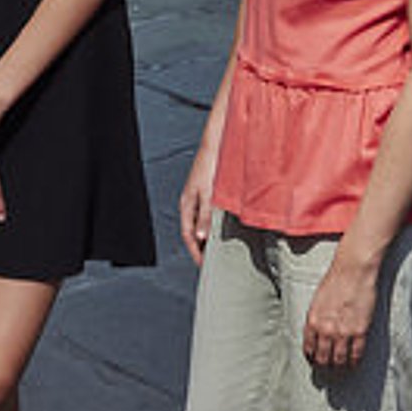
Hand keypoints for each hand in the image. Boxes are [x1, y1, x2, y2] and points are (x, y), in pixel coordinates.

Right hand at [178, 146, 217, 264]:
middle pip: (194, 231)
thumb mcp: (209, 195)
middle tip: (212, 261)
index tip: (203, 265)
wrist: (217, 145)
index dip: (195, 251)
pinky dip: (215, 225)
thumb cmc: (211, 166)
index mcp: (187, 205)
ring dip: (209, 236)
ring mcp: (199, 198)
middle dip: (202, 247)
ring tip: (220, 249)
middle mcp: (191, 203)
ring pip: (202, 224)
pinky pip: (209, 215)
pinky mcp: (208, 193)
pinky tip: (225, 228)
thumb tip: (200, 237)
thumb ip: (205, 217)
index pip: (188, 235)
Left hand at [302, 256, 380, 372]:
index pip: (309, 349)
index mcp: (312, 321)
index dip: (312, 359)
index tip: (315, 362)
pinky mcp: (359, 331)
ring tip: (341, 370)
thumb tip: (316, 334)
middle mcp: (325, 330)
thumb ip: (315, 318)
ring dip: (339, 368)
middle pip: (323, 359)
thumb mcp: (316, 300)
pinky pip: (356, 354)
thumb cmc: (335, 281)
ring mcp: (343, 332)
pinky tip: (354, 363)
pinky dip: (354, 362)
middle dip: (325, 367)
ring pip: (339, 360)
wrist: (353, 271)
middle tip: (328, 371)